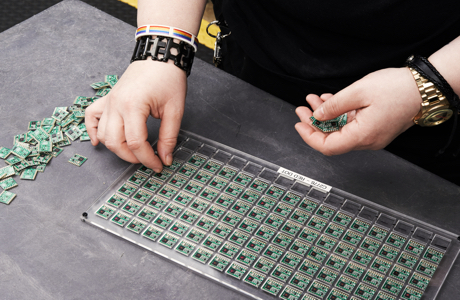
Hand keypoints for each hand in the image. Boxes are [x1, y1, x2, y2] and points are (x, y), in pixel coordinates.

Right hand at [85, 60, 186, 171]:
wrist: (159, 55)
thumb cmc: (168, 77)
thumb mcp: (175, 109)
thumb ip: (169, 136)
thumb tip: (166, 157)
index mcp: (133, 106)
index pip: (136, 143)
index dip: (148, 159)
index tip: (159, 165)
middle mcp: (116, 105)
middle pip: (116, 143)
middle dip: (133, 157)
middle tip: (149, 160)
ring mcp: (109, 101)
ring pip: (103, 134)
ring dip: (117, 148)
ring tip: (134, 152)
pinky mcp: (108, 98)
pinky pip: (91, 117)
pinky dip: (92, 130)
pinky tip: (98, 141)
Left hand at [295, 67, 421, 155]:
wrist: (425, 87)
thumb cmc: (399, 88)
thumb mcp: (359, 91)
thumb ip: (335, 105)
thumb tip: (318, 115)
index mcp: (363, 135)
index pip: (328, 146)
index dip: (309, 136)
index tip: (299, 124)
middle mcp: (368, 140)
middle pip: (332, 138)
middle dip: (314, 123)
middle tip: (302, 109)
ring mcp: (372, 135)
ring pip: (340, 130)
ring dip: (325, 115)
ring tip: (314, 100)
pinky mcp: (375, 128)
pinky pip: (351, 125)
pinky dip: (338, 114)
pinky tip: (331, 101)